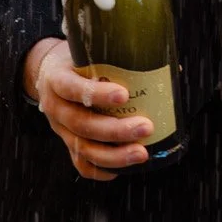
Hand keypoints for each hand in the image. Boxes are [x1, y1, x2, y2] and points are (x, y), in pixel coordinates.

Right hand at [24, 38, 152, 181]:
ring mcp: (60, 129)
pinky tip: (122, 169)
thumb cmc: (77, 62)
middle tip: (145, 127)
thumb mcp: (89, 52)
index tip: (123, 95)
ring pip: (83, 148)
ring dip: (114, 155)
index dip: (96, 94)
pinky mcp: (67, 144)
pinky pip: (81, 164)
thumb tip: (171, 68)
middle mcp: (56, 107)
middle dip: (115, 130)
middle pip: (81, 124)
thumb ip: (121, 58)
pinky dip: (101, 169)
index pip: (72, 88)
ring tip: (141, 153)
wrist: (49, 75)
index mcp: (57, 79)